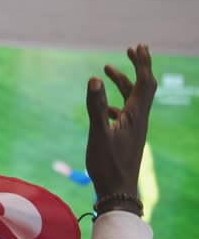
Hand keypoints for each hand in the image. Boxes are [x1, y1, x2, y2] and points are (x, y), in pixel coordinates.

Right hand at [85, 44, 156, 197]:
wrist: (118, 192)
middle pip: (142, 88)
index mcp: (135, 116)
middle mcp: (138, 120)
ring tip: (108, 72)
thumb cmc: (108, 164)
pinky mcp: (126, 137)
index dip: (143, 63)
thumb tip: (95, 78)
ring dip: (123, 84)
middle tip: (130, 51)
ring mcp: (133, 129)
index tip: (138, 46)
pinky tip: (104, 107)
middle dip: (137, 68)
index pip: (144, 83)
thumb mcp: (98, 133)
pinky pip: (124, 113)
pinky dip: (115, 102)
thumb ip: (95, 106)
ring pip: (132, 100)